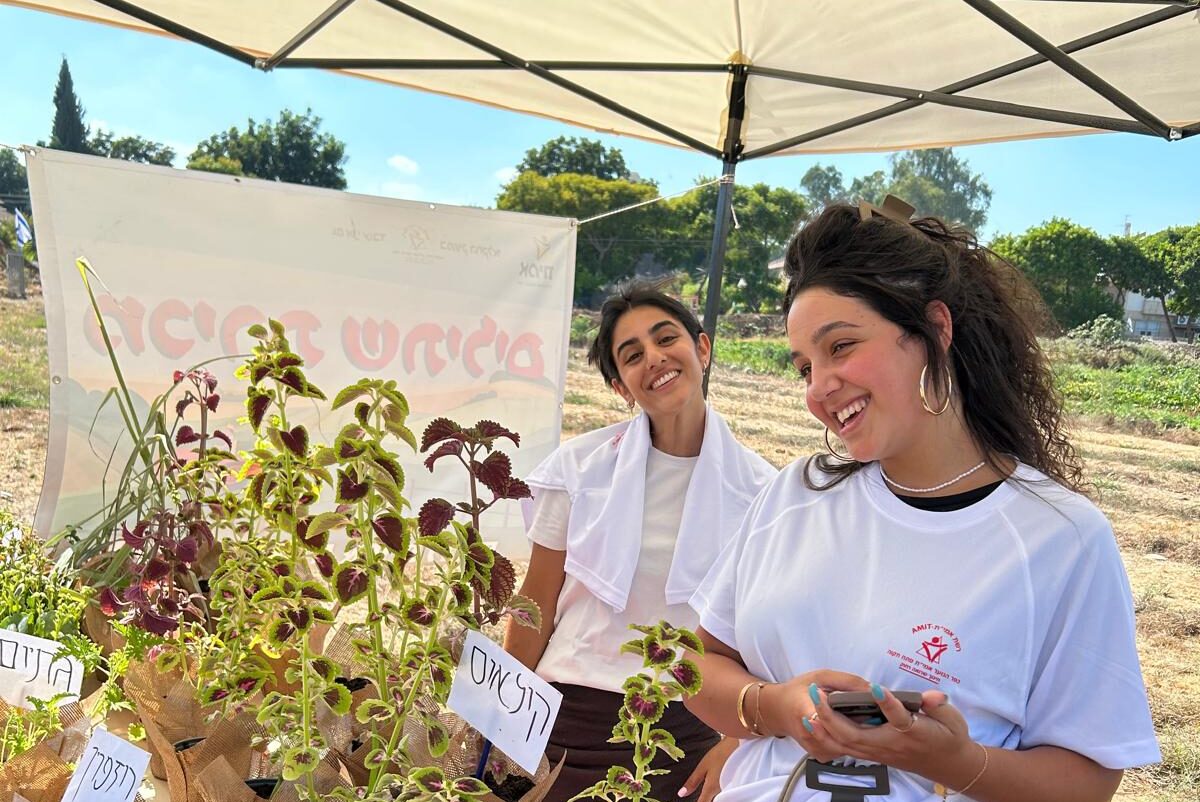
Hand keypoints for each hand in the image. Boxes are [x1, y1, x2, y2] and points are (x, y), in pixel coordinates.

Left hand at [679, 737, 738, 801]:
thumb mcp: (702, 766)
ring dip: (714, 795)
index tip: (695, 801)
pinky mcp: (736, 785)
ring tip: (710, 784)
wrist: (740, 745)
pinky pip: (727, 793)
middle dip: (706, 799)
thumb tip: (681, 793)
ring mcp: (729, 789)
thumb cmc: (721, 754)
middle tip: (703, 791)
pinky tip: (720, 781)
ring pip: (720, 797)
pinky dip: (723, 792)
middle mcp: (721, 792)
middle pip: (712, 801)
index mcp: (711, 788)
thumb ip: (692, 782)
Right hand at [759, 670, 871, 762]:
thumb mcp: (821, 676)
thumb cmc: (800, 690)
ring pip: (847, 747)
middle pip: (844, 736)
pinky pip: (843, 751)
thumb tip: (872, 689)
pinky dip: (852, 742)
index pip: (827, 717)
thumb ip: (846, 681)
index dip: (850, 712)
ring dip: (859, 736)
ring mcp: (815, 747)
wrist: (779, 710)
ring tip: (866, 720)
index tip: (864, 705)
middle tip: (875, 714)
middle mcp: (809, 734)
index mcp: (805, 709)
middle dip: (863, 725)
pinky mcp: (821, 755)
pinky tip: (854, 730)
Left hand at [806, 682, 969, 779]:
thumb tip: (934, 696)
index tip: (873, 687)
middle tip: (817, 692)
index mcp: (913, 732)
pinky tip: (814, 723)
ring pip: (846, 744)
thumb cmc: (949, 737)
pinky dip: (828, 738)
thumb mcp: (952, 719)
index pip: (898, 717)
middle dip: (832, 715)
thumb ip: (939, 706)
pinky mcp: (874, 754)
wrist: (948, 765)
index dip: (886, 703)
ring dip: (825, 727)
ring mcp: (880, 752)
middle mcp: (891, 744)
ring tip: (808, 707)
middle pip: (857, 735)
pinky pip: (846, 749)